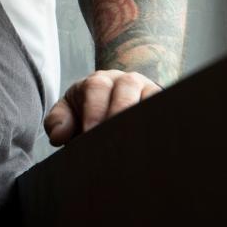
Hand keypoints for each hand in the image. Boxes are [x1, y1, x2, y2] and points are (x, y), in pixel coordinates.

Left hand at [44, 69, 160, 145]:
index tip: (90, 133)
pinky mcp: (166, 105)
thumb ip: (58, 121)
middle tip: (114, 141)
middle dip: (119, 113)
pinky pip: (168, 110)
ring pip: (150, 98)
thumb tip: (60, 136)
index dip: (94, 111)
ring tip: (139, 144)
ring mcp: (149, 91)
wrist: (119, 99)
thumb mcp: (69, 112)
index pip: (96, 89)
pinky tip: (159, 144)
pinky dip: (164, 124)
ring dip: (144, 119)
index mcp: (98, 82)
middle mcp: (126, 81)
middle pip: (126, 90)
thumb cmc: (88, 112)